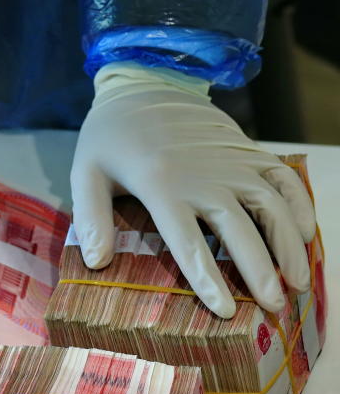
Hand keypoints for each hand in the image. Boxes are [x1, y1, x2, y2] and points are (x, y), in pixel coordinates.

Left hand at [71, 62, 315, 317]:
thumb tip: (96, 263)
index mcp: (161, 184)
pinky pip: (282, 178)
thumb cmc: (110, 136)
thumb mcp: (86, 172)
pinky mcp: (246, 149)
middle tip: (274, 307)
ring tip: (297, 282)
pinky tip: (307, 235)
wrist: (143, 82)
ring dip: (289, 244)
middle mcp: (203, 174)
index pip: (188, 242)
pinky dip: (300, 204)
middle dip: (260, 271)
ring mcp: (230, 160)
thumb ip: (92, 217)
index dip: (209, 280)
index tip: (226, 311)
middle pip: (239, 229)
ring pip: (270, 205)